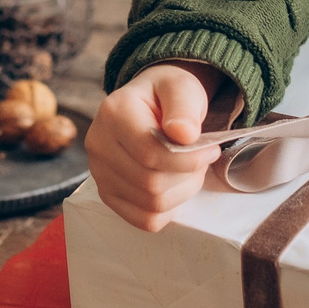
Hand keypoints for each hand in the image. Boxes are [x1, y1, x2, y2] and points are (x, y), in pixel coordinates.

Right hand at [87, 62, 222, 230]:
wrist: (149, 104)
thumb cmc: (167, 96)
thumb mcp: (182, 87)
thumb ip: (184, 107)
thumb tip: (184, 134)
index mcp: (113, 113)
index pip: (151, 153)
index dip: (189, 159)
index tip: (210, 148)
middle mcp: (98, 144)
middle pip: (151, 183)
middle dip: (188, 175)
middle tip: (201, 158)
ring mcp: (99, 173)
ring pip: (150, 205)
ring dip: (181, 192)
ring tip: (188, 169)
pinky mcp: (108, 194)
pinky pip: (144, 220)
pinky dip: (168, 208)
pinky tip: (174, 185)